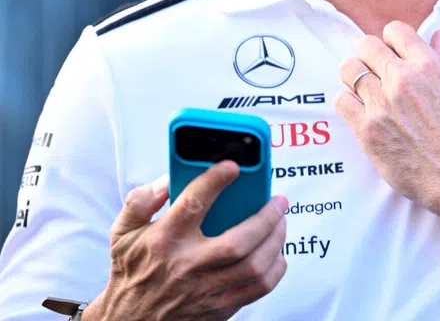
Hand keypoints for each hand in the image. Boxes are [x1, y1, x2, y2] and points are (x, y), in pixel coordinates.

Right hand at [84, 162, 288, 320]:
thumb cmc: (132, 272)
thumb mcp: (123, 233)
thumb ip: (141, 201)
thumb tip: (168, 179)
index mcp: (164, 241)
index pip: (193, 204)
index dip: (215, 181)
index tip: (233, 166)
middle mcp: (187, 265)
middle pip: (238, 241)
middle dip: (266, 217)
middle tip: (279, 201)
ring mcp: (206, 289)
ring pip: (254, 265)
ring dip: (276, 240)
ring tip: (281, 222)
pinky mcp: (219, 308)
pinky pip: (259, 288)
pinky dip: (275, 268)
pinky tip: (276, 252)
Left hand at [335, 23, 439, 216]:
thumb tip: (438, 37)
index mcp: (427, 66)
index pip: (396, 31)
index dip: (392, 39)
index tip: (392, 50)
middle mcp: (401, 79)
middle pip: (366, 46)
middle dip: (369, 54)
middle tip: (375, 69)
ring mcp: (381, 103)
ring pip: (349, 70)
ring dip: (354, 76)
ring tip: (364, 88)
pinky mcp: (367, 128)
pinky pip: (342, 101)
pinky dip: (348, 102)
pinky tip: (360, 109)